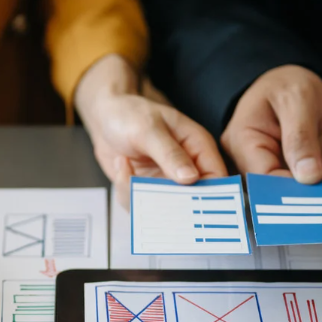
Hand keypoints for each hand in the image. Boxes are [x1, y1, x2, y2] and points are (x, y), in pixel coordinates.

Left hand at [75, 55, 226, 205]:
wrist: (105, 117)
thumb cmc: (130, 114)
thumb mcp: (149, 130)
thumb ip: (169, 153)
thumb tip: (191, 178)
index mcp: (198, 147)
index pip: (216, 177)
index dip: (211, 195)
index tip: (193, 207)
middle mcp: (186, 167)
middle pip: (192, 200)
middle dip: (169, 203)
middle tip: (147, 193)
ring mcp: (167, 181)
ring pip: (163, 207)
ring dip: (140, 195)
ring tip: (126, 169)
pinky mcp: (148, 189)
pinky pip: (141, 204)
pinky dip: (127, 192)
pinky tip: (121, 167)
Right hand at [222, 64, 321, 187]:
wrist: (295, 80)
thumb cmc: (284, 83)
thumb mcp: (294, 99)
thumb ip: (299, 136)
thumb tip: (308, 176)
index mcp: (244, 144)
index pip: (266, 180)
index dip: (295, 192)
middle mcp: (262, 162)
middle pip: (291, 192)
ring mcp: (286, 169)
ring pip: (317, 189)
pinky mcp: (308, 170)